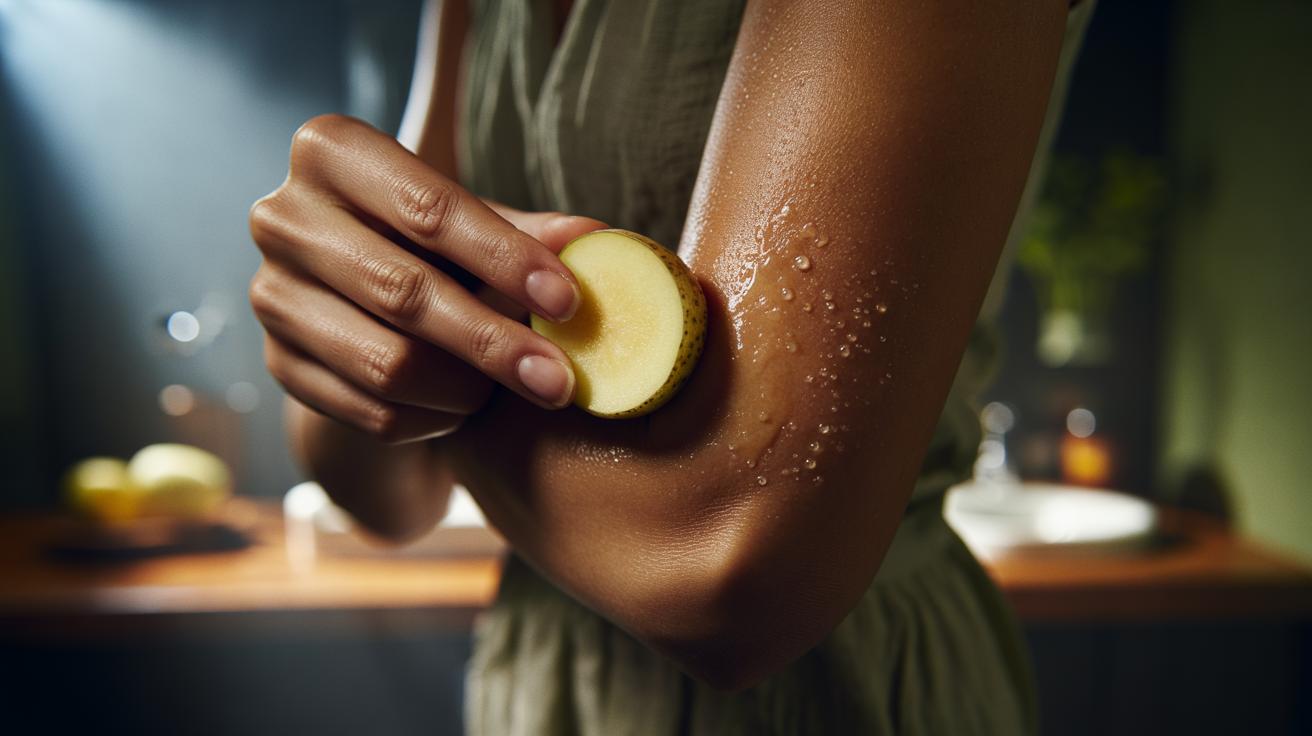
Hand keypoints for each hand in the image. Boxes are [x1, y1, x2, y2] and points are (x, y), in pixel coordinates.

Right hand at [249, 114, 604, 442]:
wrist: (359, 301)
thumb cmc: (431, 243)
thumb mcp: (477, 223)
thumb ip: (533, 232)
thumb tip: (598, 241)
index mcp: (333, 151)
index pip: (428, 207)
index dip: (504, 257)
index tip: (569, 301)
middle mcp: (283, 218)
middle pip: (402, 291)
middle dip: (494, 341)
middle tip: (561, 378)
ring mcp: (271, 296)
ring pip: (386, 363)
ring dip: (468, 387)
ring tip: (516, 387)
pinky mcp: (279, 365)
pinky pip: (372, 411)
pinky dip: (436, 418)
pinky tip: (469, 407)